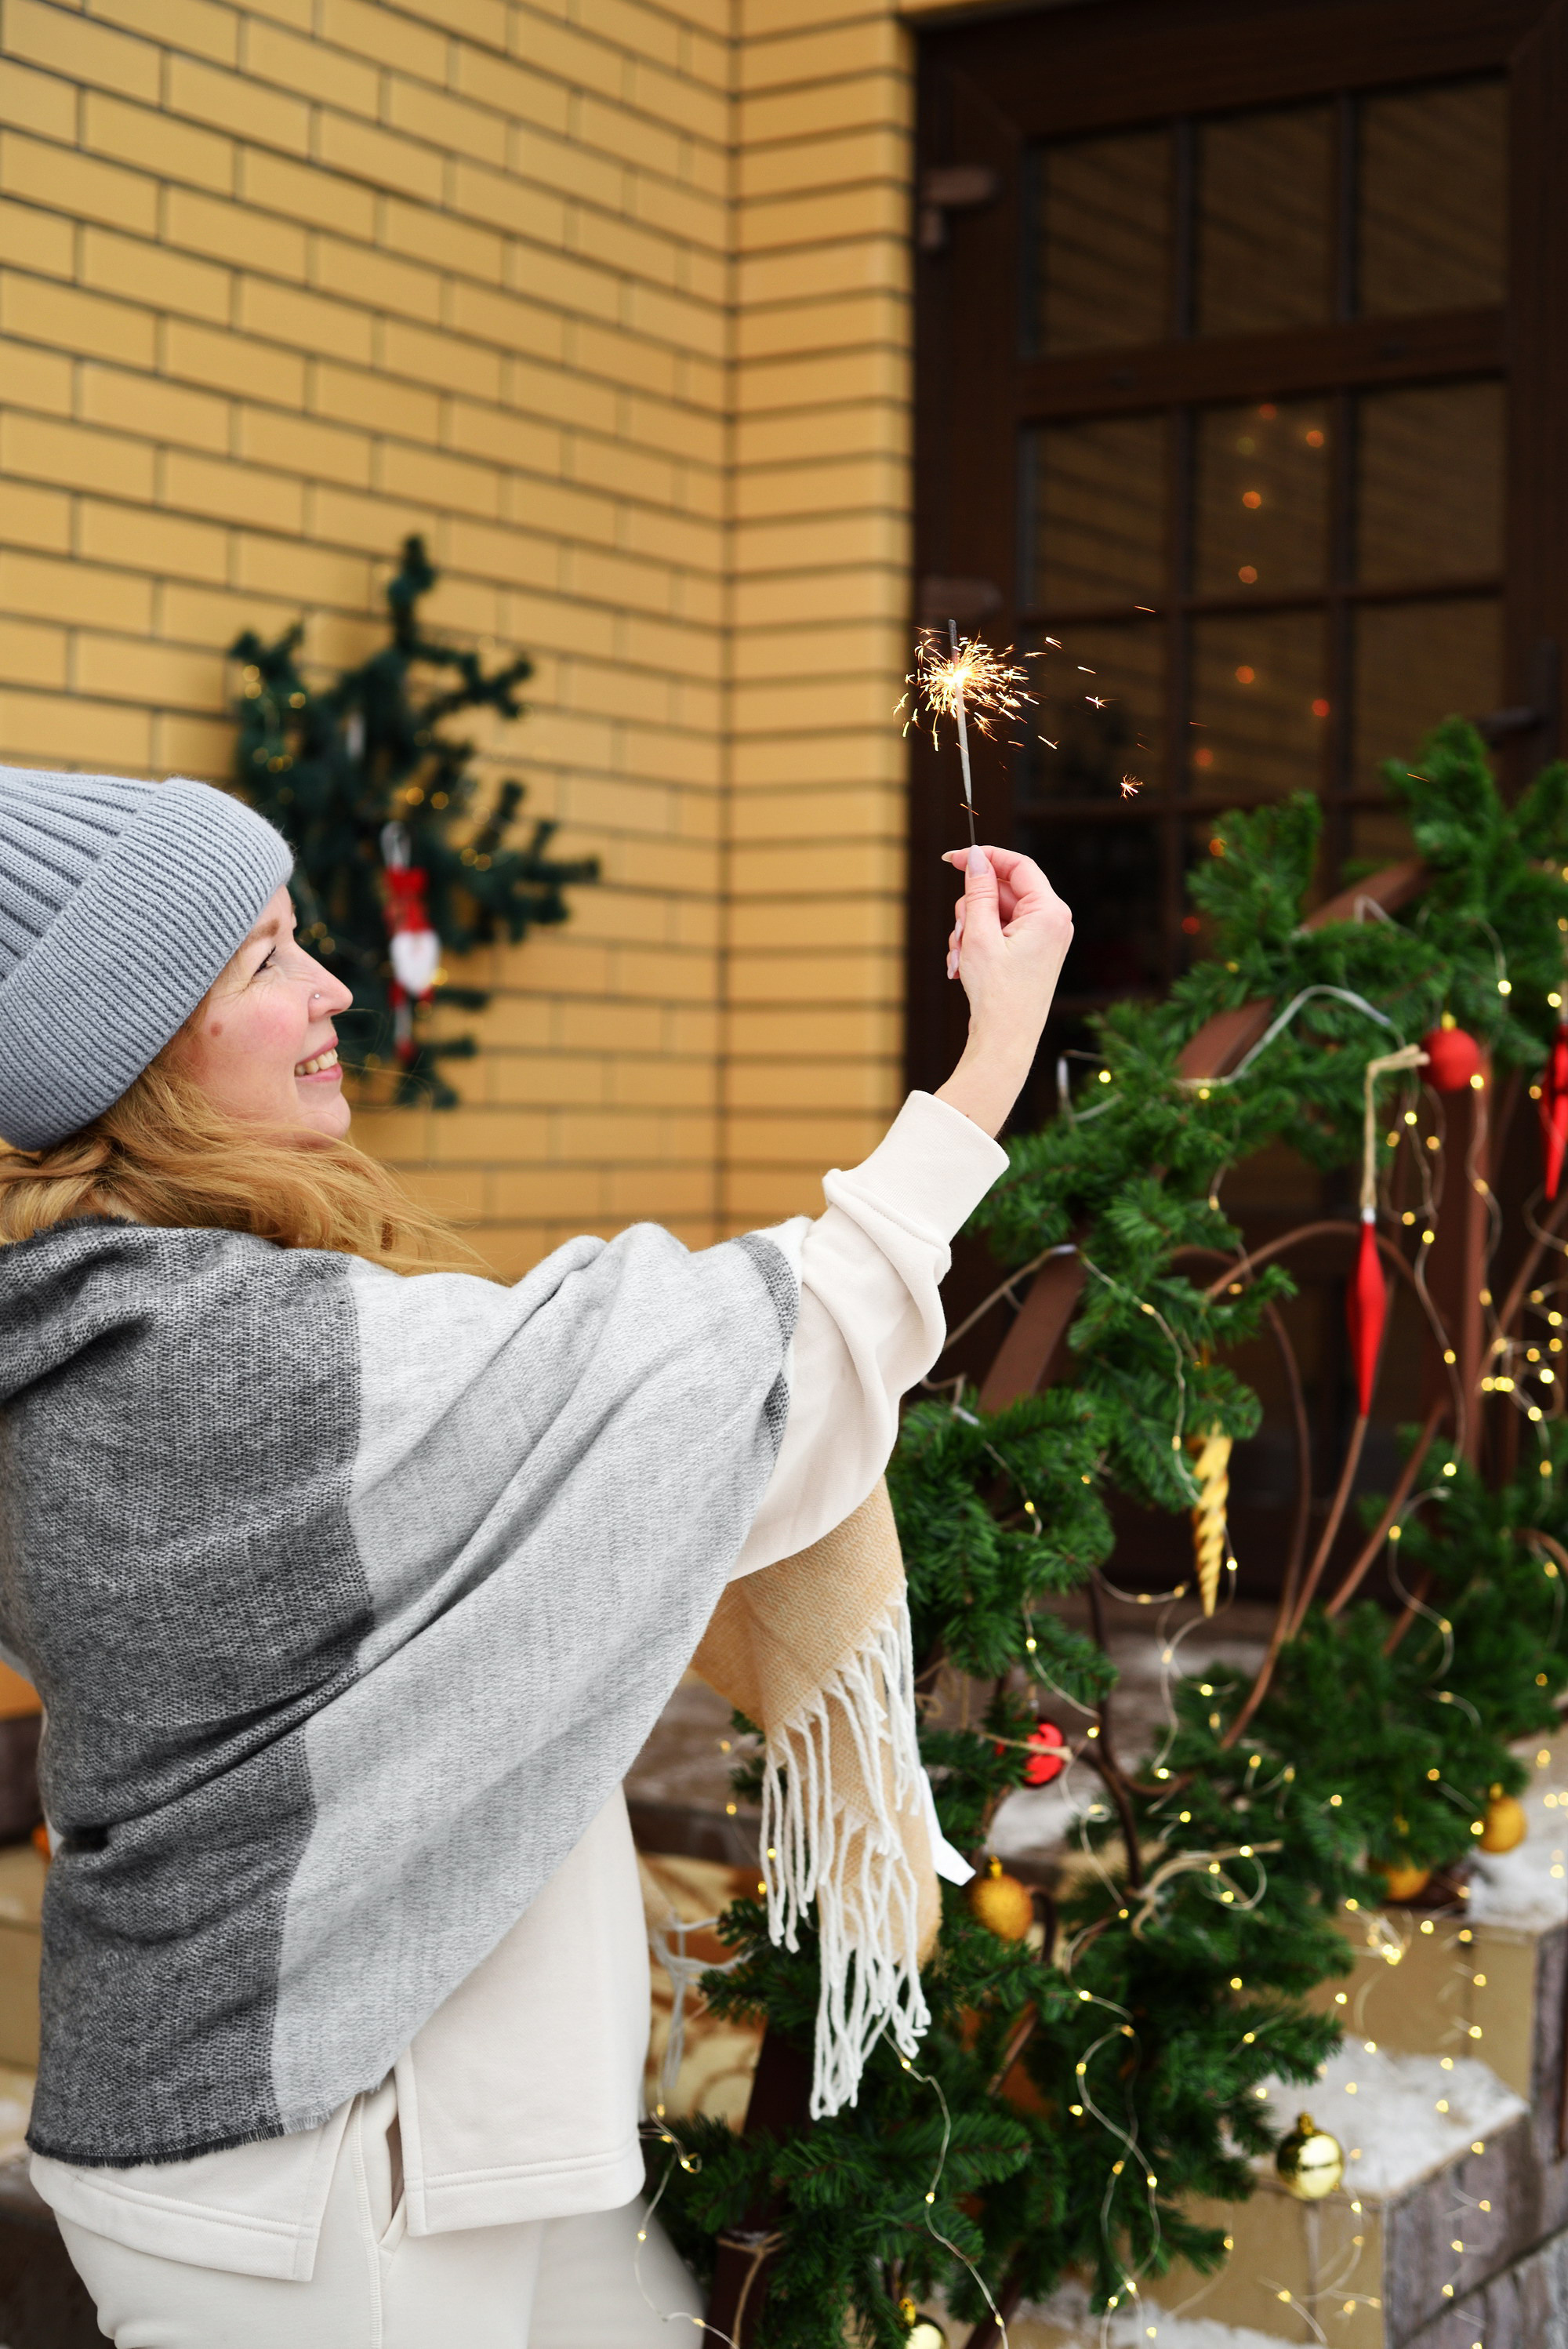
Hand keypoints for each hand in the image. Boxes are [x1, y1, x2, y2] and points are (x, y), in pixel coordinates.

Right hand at [934, 844, 1071, 1136]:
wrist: (1005, 1043)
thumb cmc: (997, 993)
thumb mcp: (979, 935)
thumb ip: (978, 891)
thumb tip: (977, 857)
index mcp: (1049, 912)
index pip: (1018, 865)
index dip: (984, 857)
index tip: (952, 859)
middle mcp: (1052, 921)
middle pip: (1002, 891)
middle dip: (971, 910)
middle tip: (958, 935)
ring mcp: (1042, 938)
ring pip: (994, 913)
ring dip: (968, 932)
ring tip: (959, 961)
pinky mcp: (1031, 953)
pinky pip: (998, 933)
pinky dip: (976, 945)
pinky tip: (962, 968)